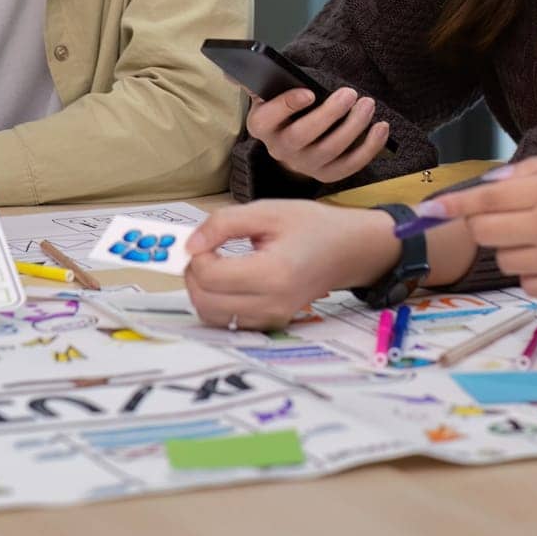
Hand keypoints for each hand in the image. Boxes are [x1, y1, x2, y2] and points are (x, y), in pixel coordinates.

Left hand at [184, 200, 398, 330]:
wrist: (347, 250)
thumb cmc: (310, 226)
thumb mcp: (266, 210)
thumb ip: (223, 224)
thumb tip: (189, 244)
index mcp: (273, 273)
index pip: (210, 276)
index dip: (196, 255)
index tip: (206, 238)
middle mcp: (272, 304)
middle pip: (205, 301)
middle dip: (194, 274)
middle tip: (205, 249)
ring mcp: (272, 319)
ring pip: (212, 316)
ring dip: (202, 290)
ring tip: (216, 262)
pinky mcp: (271, 325)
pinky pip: (228, 321)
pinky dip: (217, 301)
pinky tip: (227, 278)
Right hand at [247, 85, 391, 182]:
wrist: (291, 144)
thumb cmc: (282, 112)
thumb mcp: (265, 97)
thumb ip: (252, 83)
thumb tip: (230, 69)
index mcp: (261, 127)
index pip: (270, 118)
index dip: (288, 105)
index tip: (309, 92)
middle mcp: (280, 150)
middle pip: (304, 135)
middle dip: (330, 114)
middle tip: (350, 93)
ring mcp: (305, 166)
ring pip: (332, 149)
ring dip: (354, 126)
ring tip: (368, 104)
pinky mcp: (328, 175)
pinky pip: (352, 164)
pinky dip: (370, 147)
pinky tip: (381, 127)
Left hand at [422, 153, 536, 298]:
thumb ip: (531, 170)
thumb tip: (493, 181)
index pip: (484, 200)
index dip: (450, 206)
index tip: (426, 211)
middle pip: (484, 233)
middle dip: (484, 223)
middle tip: (506, 215)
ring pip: (504, 259)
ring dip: (511, 247)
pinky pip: (528, 284)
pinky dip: (532, 272)